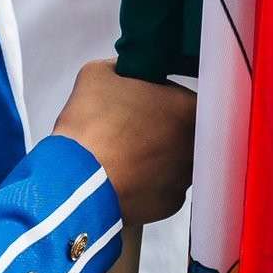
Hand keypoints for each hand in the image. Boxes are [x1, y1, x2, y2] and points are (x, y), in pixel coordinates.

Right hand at [52, 59, 194, 223]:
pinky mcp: (170, 205)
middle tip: (133, 126)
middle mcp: (195, 145)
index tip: (147, 102)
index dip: (163, 98)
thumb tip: (124, 70)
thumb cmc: (92, 127)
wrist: (77, 181)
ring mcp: (184, 178)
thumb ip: (122, 67)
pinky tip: (123, 175)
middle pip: (183, 130)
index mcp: (187, 108)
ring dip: (154, 156)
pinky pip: (162, 188)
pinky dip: (146, 183)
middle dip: (161, 128)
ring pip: (174, 161)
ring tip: (123, 153)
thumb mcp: (98, 74)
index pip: (185, 97)